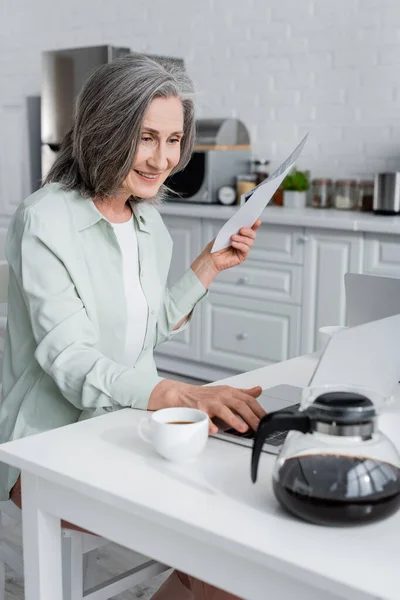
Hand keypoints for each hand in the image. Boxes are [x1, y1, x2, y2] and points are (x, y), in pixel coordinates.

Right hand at [148, 380, 264, 433]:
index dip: (259, 410)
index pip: (248, 400)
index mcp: (229, 392)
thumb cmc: (203, 395)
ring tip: (243, 429)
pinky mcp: (197, 410)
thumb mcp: (225, 391)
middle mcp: (221, 396)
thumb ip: (242, 393)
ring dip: (234, 420)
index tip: (267, 420)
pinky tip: (214, 431)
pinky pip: (204, 418)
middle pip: (240, 405)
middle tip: (260, 428)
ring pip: (224, 410)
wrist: (179, 394)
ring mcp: (209, 403)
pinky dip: (209, 425)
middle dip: (252, 417)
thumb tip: (258, 390)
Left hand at [209, 219, 260, 272]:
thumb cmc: (216, 246)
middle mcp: (243, 242)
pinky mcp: (242, 256)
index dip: (254, 224)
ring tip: (232, 237)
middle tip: (241, 230)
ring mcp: (243, 249)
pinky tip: (233, 244)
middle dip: (248, 231)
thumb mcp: (225, 233)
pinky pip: (245, 249)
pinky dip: (240, 245)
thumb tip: (242, 225)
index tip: (257, 220)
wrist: (211, 257)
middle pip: (252, 235)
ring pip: (250, 242)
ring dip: (242, 238)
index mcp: (240, 235)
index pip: (250, 228)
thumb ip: (234, 229)